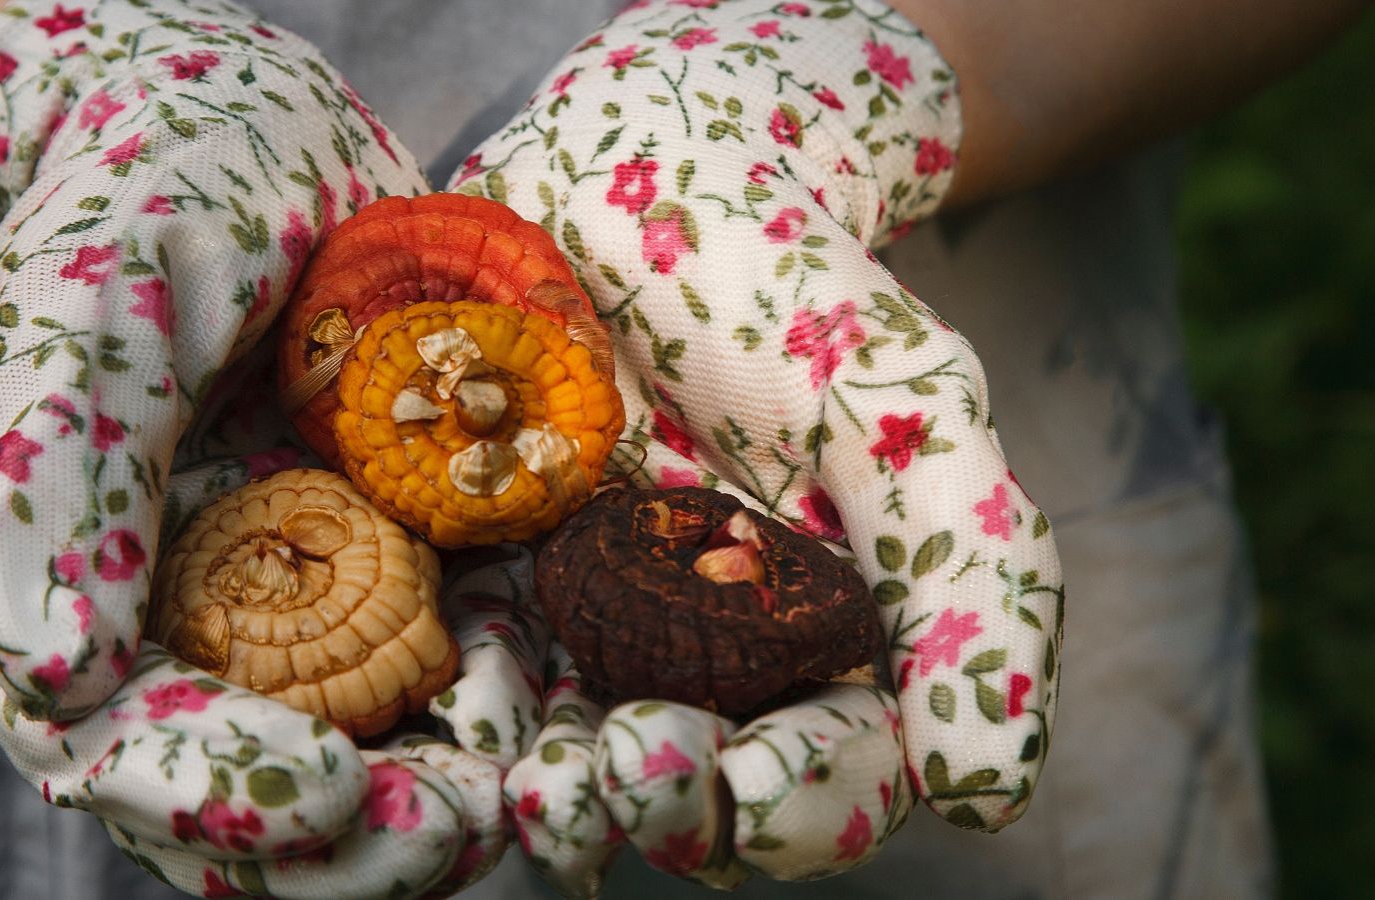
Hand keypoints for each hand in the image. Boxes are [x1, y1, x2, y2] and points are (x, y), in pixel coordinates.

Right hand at [0, 2, 504, 894]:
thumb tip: (48, 685)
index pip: (128, 749)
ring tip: (544, 788)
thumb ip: (61, 484)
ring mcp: (314, 603)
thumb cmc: (155, 194)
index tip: (334, 798)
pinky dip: (521, 709)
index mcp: (91, 586)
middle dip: (361, 842)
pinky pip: (463, 673)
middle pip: (262, 794)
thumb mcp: (93, 308)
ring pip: (374, 759)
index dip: (217, 798)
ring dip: (457, 800)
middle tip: (468, 832)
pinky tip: (579, 701)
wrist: (272, 133)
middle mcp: (202, 622)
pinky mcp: (411, 568)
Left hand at [453, 0, 1063, 888]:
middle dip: (637, 807)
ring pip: (558, 754)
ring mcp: (580, 625)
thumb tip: (989, 798)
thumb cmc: (794, 290)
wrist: (648, 175)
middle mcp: (698, 660)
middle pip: (678, 793)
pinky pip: (455, 664)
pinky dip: (441, 704)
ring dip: (529, 786)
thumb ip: (968, 581)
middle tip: (586, 787)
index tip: (741, 785)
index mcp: (818, 646)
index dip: (790, 808)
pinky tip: (409, 708)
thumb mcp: (910, 413)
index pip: (825, 779)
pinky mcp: (477, 574)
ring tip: (498, 778)